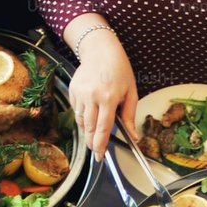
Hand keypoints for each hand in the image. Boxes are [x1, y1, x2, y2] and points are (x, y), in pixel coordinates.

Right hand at [68, 30, 136, 156]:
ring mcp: (79, 93)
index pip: (103, 128)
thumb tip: (134, 137)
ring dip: (87, 131)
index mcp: (108, 98)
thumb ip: (129, 116)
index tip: (100, 156)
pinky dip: (83, 117)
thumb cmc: (119, 70)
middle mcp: (92, 96)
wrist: (100, 50)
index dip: (100, 145)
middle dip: (92, 143)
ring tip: (94, 133)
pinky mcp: (72, 91)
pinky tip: (91, 112)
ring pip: (81, 122)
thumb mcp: (131, 92)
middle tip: (96, 152)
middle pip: (89, 129)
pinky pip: (76, 111)